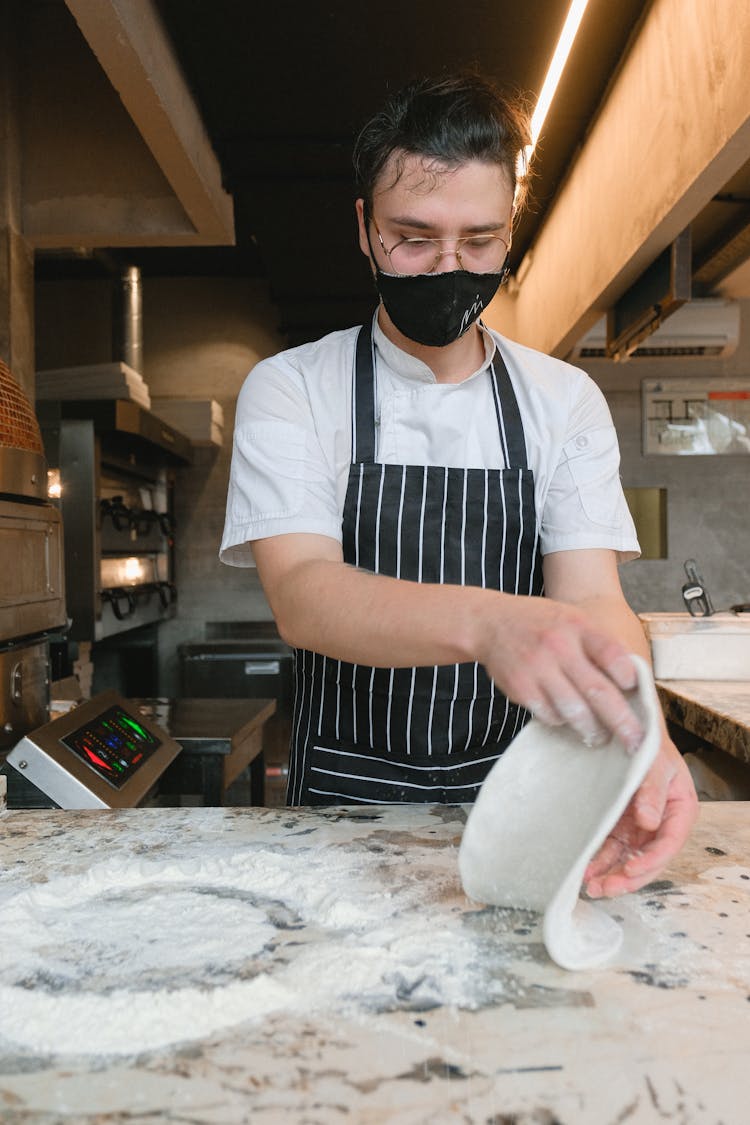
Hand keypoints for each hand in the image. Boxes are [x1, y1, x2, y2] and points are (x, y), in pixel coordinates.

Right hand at [479, 594, 644, 750]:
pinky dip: (561, 721)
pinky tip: (565, 718)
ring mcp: (538, 668)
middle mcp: (558, 646)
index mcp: (577, 626)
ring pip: (574, 711)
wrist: (490, 622)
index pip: (612, 654)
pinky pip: (549, 715)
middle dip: (622, 722)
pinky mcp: (521, 688)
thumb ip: (598, 644)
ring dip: (592, 730)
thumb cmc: (541, 624)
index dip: (629, 677)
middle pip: (598, 691)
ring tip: (599, 736)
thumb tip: (632, 684)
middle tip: (636, 742)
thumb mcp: (572, 619)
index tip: (635, 692)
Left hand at [583, 736, 698, 897]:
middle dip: (628, 878)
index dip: (651, 860)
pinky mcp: (622, 827)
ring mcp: (641, 828)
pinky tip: (587, 871)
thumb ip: (652, 791)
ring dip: (612, 876)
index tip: (630, 869)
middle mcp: (662, 824)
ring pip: (629, 860)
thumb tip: (649, 822)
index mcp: (680, 810)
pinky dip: (601, 862)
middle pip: (649, 860)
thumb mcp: (655, 763)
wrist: (629, 732)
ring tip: (592, 887)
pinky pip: (613, 850)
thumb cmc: (648, 746)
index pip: (669, 843)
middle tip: (606, 888)